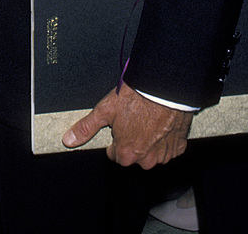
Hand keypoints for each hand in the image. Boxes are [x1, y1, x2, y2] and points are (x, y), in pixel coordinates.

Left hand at [62, 81, 191, 167]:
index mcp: (126, 154)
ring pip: (153, 153)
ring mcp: (164, 154)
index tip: (120, 125)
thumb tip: (69, 140)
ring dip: (150, 141)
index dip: (116, 138)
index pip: (116, 154)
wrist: (163, 87)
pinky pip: (170, 147)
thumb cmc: (135, 97)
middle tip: (134, 119)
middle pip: (135, 155)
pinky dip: (166, 139)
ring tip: (148, 118)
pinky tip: (162, 122)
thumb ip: (87, 127)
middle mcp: (146, 160)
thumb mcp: (105, 109)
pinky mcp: (179, 146)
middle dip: (133, 141)